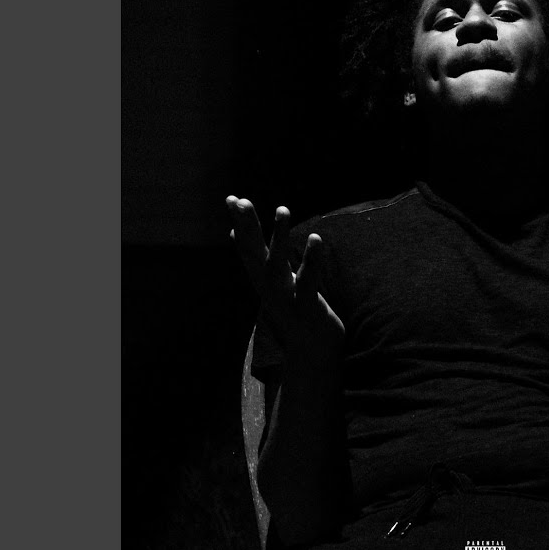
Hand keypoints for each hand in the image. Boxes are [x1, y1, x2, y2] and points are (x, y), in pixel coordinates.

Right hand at [225, 196, 344, 365]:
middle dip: (249, 227)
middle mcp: (269, 288)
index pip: (248, 248)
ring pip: (278, 266)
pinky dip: (311, 261)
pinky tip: (316, 238)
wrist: (312, 352)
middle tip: (240, 200)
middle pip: (255, 254)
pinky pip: (307, 283)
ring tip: (282, 208)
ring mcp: (286, 300)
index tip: (232, 197)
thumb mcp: (273, 282)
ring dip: (279, 237)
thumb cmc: (294, 310)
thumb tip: (235, 234)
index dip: (241, 223)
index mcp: (264, 280)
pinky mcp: (306, 310)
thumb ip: (257, 258)